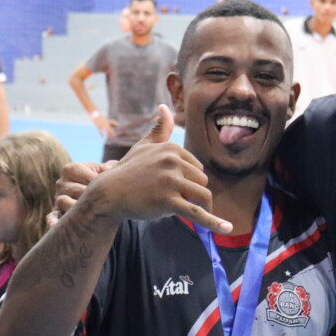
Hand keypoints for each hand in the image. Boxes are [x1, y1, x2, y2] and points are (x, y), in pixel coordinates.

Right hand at [54, 160, 114, 215]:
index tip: (110, 187)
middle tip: (106, 202)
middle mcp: (62, 183)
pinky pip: (53, 215)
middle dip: (93, 197)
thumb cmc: (102, 181)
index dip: (98, 181)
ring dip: (80, 209)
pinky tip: (54, 225)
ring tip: (94, 213)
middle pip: (78, 191)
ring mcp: (58, 197)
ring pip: (65, 203)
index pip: (82, 174)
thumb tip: (110, 169)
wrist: (97, 196)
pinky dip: (52, 219)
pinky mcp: (57, 211)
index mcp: (71, 169)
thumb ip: (110, 167)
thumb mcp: (106, 171)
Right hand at [83, 105, 230, 231]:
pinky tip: (227, 229)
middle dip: (193, 193)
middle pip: (202, 181)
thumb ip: (159, 129)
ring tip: (185, 212)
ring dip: (200, 207)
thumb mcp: (144, 146)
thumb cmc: (128, 171)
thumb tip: (164, 106)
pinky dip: (214, 222)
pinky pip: (197, 213)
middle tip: (171, 200)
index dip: (188, 181)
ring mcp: (171, 180)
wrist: (108, 194)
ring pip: (203, 196)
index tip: (173, 187)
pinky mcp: (168, 200)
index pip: (197, 168)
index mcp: (172, 148)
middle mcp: (173, 161)